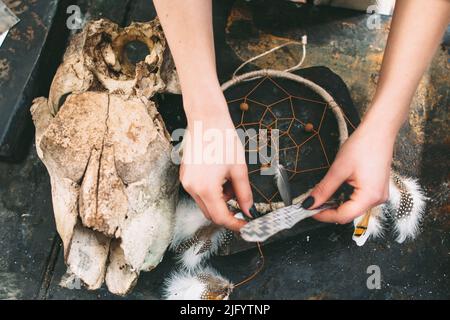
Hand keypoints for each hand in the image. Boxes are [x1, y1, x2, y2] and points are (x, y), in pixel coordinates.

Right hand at [180, 90, 253, 230]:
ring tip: (231, 181)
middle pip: (211, 214)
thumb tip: (249, 210)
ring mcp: (186, 182)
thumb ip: (245, 193)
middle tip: (243, 203)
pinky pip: (200, 193)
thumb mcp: (239, 169)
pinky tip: (221, 177)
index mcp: (206, 188)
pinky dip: (213, 192)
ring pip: (206, 204)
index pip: (221, 217)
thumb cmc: (223, 139)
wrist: (206, 119)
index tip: (246, 226)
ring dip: (221, 200)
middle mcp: (192, 188)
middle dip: (229, 211)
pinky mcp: (185, 176)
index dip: (236, 224)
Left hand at [302, 114, 394, 223]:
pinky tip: (335, 192)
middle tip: (312, 204)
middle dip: (328, 210)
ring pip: (353, 208)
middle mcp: (377, 199)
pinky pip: (358, 200)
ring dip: (336, 204)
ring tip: (321, 197)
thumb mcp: (338, 169)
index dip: (323, 215)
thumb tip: (310, 202)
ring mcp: (378, 194)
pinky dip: (345, 198)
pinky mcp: (376, 188)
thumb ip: (323, 189)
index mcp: (370, 196)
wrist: (379, 130)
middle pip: (348, 214)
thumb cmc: (364, 145)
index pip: (343, 216)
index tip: (309, 211)